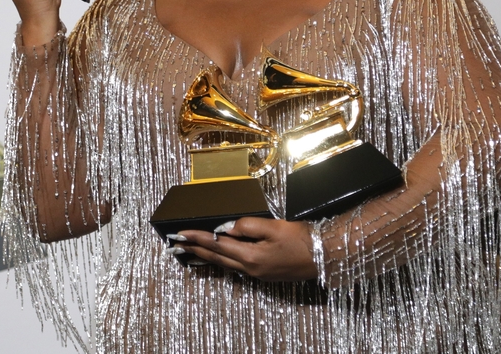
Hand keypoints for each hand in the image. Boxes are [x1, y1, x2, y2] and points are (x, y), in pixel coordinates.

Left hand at [171, 217, 317, 281]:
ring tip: (190, 252)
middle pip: (216, 258)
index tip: (180, 234)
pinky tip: (218, 257)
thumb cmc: (302, 239)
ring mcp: (257, 273)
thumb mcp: (274, 227)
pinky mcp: (264, 273)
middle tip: (176, 245)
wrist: (324, 256)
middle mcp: (250, 268)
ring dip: (206, 256)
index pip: (217, 244)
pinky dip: (222, 260)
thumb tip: (226, 227)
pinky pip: (235, 266)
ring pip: (225, 264)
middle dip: (195, 250)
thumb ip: (248, 226)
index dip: (197, 238)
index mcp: (251, 256)